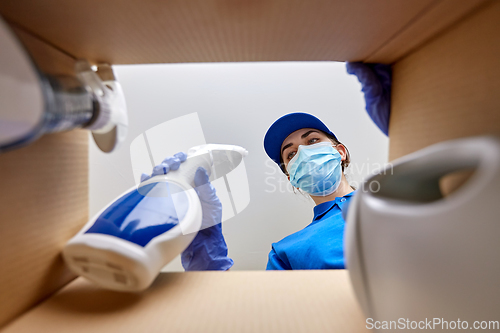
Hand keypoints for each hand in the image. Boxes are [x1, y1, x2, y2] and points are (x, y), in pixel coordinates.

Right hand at [142, 152, 232, 270]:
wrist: (200, 245)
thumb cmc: (209, 224)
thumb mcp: (212, 204)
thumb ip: (207, 188)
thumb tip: (201, 170)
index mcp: (193, 184)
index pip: (183, 165)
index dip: (179, 158)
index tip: (180, 158)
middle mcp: (180, 187)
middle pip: (168, 168)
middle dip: (167, 163)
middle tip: (169, 166)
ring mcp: (169, 196)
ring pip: (158, 177)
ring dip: (156, 170)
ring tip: (158, 171)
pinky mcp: (160, 206)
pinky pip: (149, 192)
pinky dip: (145, 183)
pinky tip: (144, 178)